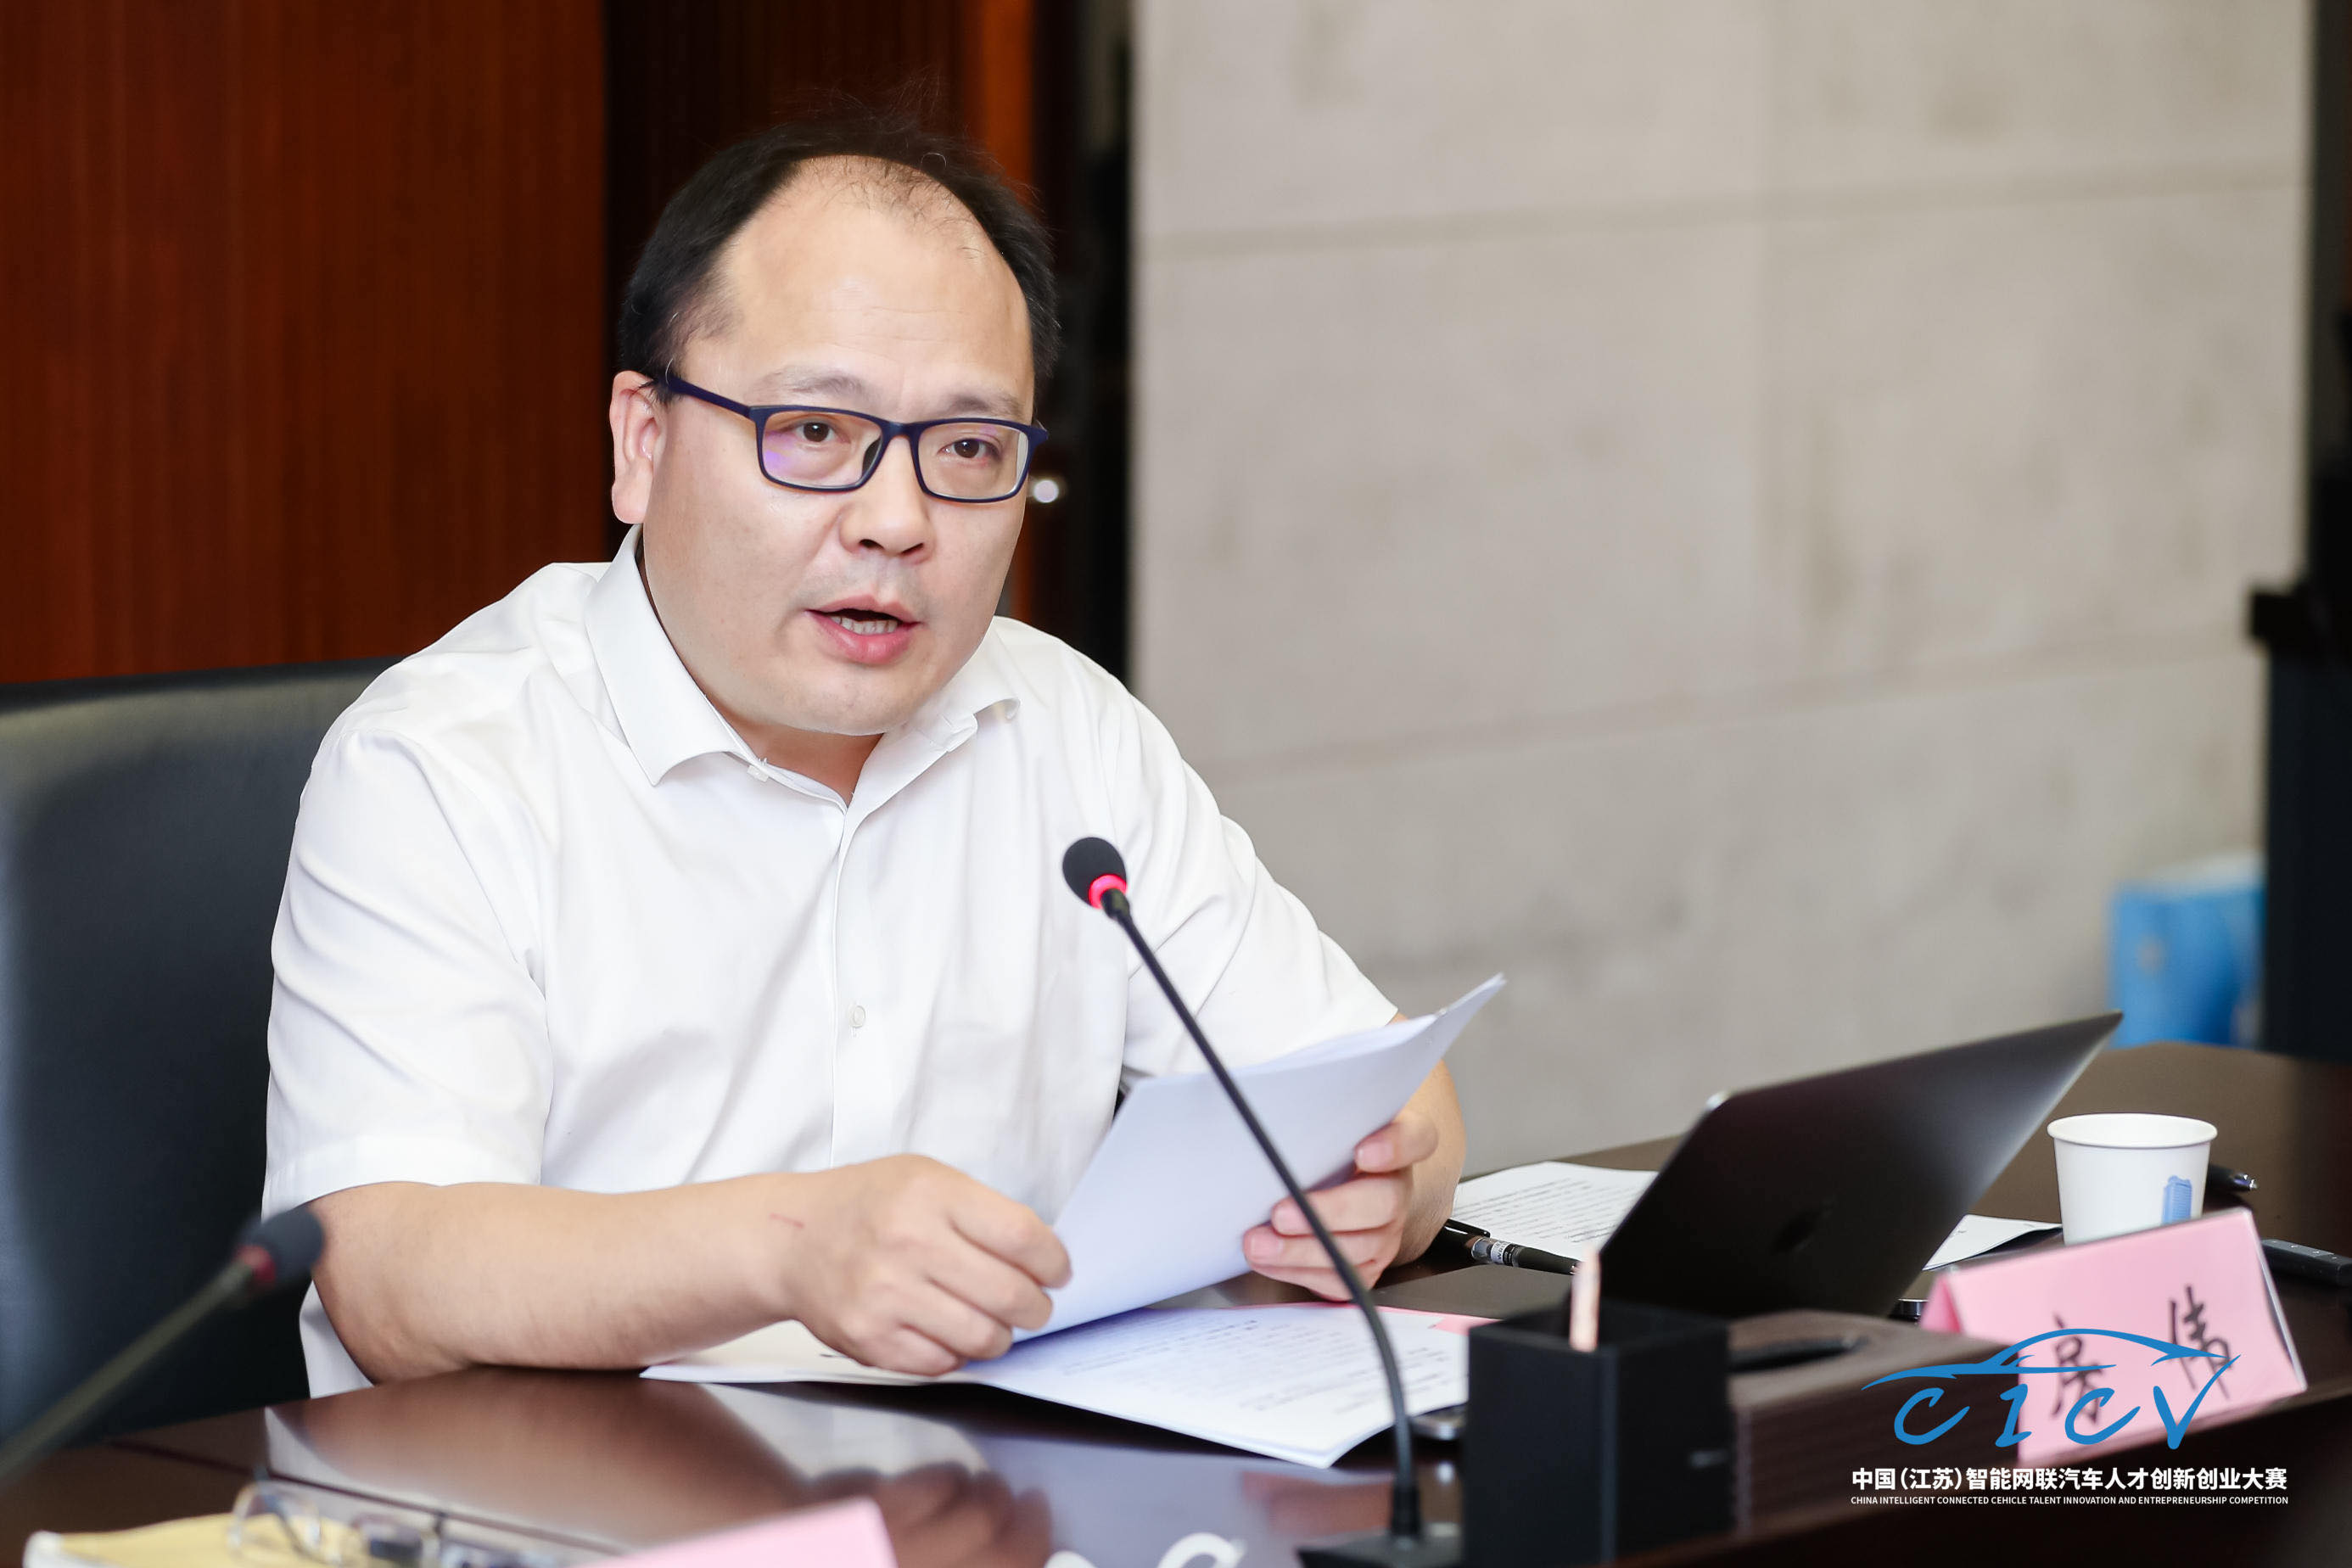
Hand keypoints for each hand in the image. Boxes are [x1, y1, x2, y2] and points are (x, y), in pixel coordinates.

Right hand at [770, 1156, 1069, 1375]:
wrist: (790, 1239)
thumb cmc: (868, 1205)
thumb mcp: (927, 1179)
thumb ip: (982, 1212)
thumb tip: (1042, 1259)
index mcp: (931, 1195)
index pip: (1022, 1237)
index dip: (1053, 1262)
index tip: (1057, 1271)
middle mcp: (908, 1245)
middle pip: (1010, 1294)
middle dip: (1036, 1308)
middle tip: (1035, 1306)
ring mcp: (886, 1297)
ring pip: (982, 1338)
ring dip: (1001, 1336)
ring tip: (993, 1321)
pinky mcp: (869, 1340)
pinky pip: (942, 1365)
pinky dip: (957, 1353)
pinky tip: (949, 1331)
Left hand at [1240, 1110, 1440, 1297]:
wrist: (1334, 1183)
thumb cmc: (1324, 1149)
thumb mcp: (1322, 1125)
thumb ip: (1311, 1121)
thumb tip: (1263, 1128)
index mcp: (1396, 1143)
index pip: (1416, 1138)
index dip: (1395, 1146)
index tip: (1362, 1151)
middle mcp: (1397, 1189)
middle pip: (1384, 1202)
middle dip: (1329, 1211)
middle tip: (1280, 1214)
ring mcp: (1386, 1232)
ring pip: (1359, 1248)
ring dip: (1302, 1250)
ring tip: (1259, 1244)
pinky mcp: (1367, 1266)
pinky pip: (1341, 1279)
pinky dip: (1298, 1271)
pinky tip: (1268, 1261)